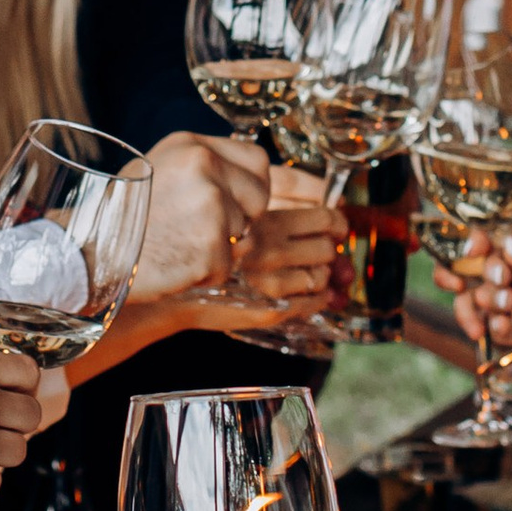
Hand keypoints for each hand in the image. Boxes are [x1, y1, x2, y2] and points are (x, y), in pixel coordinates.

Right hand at [127, 131, 271, 298]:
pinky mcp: (209, 247)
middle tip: (199, 231)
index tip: (237, 202)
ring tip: (173, 245)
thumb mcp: (158, 170)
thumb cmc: (119, 215)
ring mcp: (209, 206)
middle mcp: (205, 168)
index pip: (257, 159)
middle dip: (240, 220)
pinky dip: (203, 275)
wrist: (84, 252)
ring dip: (216, 249)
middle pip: (259, 198)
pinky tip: (170, 264)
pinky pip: (225, 268)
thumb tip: (240, 180)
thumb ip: (200, 168)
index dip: (251, 186)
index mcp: (193, 146)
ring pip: (242, 237)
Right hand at [212, 163, 341, 325]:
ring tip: (306, 273)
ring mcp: (270, 279)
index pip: (322, 214)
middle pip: (328, 243)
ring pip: (323, 273)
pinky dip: (320, 298)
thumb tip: (338, 212)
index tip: (336, 224)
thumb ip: (278, 202)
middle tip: (319, 251)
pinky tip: (309, 294)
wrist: (172, 293)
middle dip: (328, 248)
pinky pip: (314, 300)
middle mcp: (267, 246)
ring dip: (321, 274)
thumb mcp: (234, 213)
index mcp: (261, 218)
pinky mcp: (272, 307)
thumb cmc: (204, 249)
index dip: (336, 219)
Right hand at [487, 217, 511, 369]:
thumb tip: (505, 244)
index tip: (475, 251)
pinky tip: (500, 329)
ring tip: (500, 308)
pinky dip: (498, 329)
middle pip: (492, 268)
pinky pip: (510, 329)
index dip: (484, 242)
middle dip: (480, 276)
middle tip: (494, 285)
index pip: (506, 235)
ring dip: (486, 304)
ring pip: (495, 299)